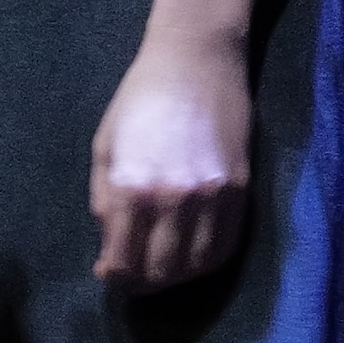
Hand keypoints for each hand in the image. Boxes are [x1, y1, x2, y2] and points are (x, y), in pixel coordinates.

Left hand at [89, 26, 253, 289]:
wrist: (194, 60)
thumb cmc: (139, 98)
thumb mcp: (105, 144)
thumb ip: (103, 199)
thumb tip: (108, 249)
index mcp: (130, 186)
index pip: (123, 259)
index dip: (114, 277)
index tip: (110, 275)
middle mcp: (171, 199)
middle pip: (159, 271)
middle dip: (142, 281)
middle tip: (134, 276)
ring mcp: (210, 198)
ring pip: (195, 267)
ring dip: (176, 277)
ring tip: (161, 270)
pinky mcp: (240, 193)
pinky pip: (226, 248)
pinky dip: (207, 263)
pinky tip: (192, 258)